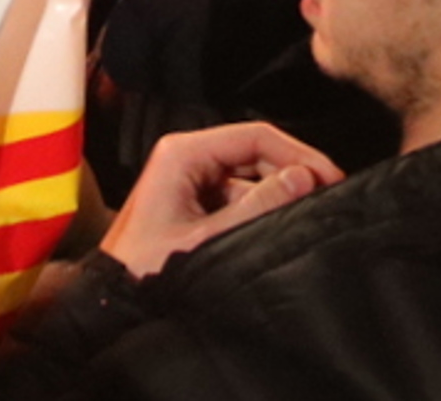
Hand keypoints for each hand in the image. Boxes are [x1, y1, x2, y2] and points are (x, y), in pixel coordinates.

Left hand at [101, 120, 341, 277]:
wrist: (110, 305)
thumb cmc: (144, 273)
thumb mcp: (207, 240)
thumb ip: (257, 208)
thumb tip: (303, 178)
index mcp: (183, 153)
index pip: (257, 135)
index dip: (299, 154)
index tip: (330, 178)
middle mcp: (185, 158)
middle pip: (255, 152)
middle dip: (292, 173)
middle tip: (326, 198)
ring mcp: (189, 179)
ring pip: (249, 176)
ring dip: (277, 194)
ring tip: (304, 217)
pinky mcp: (192, 202)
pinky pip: (236, 197)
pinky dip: (259, 209)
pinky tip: (276, 229)